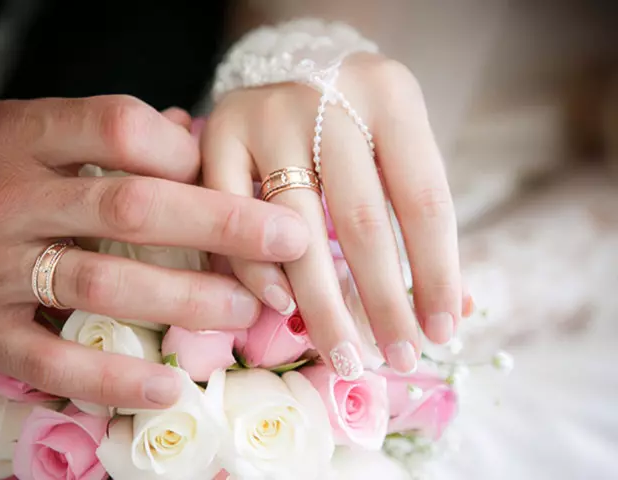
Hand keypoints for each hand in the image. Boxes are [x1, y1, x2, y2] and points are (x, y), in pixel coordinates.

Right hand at [0, 95, 308, 407]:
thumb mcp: (11, 129)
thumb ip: (94, 132)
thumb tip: (188, 135)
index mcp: (19, 135)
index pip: (120, 128)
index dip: (187, 151)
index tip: (230, 176)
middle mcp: (7, 197)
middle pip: (133, 207)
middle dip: (222, 225)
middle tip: (289, 240)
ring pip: (104, 284)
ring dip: (185, 300)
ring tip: (245, 310)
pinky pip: (51, 360)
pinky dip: (112, 379)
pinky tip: (168, 388)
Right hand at [202, 54, 460, 374]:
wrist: (291, 71)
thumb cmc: (356, 126)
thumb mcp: (398, 152)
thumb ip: (422, 223)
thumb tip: (458, 311)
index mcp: (390, 95)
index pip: (425, 199)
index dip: (438, 274)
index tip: (442, 331)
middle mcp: (327, 98)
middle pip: (361, 220)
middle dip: (382, 303)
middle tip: (397, 358)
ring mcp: (267, 115)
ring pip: (294, 228)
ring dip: (323, 305)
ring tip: (345, 356)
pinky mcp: (219, 133)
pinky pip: (235, 218)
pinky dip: (258, 270)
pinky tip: (284, 309)